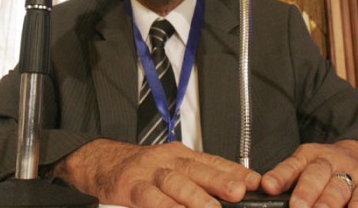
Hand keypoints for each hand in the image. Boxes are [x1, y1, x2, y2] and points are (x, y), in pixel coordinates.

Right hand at [53, 139, 261, 207]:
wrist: (103, 161)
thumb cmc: (143, 169)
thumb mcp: (172, 167)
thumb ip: (198, 178)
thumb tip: (233, 190)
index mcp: (181, 155)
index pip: (212, 160)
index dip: (233, 170)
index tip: (254, 182)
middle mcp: (167, 160)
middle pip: (196, 169)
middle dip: (219, 181)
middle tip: (237, 193)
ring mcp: (148, 173)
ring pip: (175, 183)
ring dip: (194, 197)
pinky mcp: (130, 187)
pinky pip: (149, 198)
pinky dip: (163, 206)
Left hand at [260, 140, 357, 207]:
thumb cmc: (330, 168)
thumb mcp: (308, 166)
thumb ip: (290, 181)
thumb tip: (269, 195)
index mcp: (308, 156)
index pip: (291, 165)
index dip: (279, 177)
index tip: (268, 186)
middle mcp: (329, 162)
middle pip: (315, 174)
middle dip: (306, 192)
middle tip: (297, 207)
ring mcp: (351, 172)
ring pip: (339, 186)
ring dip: (329, 202)